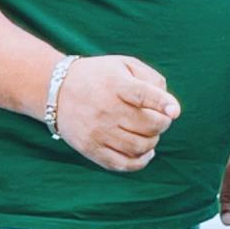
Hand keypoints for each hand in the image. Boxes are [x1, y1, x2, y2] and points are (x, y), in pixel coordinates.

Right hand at [52, 55, 180, 172]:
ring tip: (151, 133)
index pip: (144, 95)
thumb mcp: (124, 64)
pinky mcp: (90, 148)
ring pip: (139, 146)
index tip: (175, 111)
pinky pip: (121, 164)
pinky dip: (140, 162)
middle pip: (147, 125)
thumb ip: (151, 78)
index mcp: (116, 85)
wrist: (54, 90)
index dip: (163, 104)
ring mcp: (97, 131)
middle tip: (162, 119)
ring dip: (153, 141)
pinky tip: (146, 153)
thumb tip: (169, 105)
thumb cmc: (99, 76)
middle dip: (163, 124)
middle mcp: (106, 109)